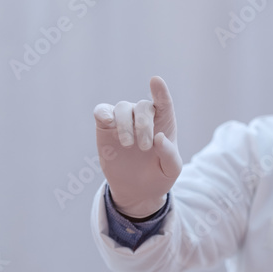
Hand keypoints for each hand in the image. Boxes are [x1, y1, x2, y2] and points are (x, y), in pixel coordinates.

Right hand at [93, 76, 181, 217]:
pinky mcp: (105, 127)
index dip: (160, 91)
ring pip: (122, 107)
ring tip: (127, 144)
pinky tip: (106, 120)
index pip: (163, 102)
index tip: (156, 81)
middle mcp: (143, 117)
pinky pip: (102, 111)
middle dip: (143, 125)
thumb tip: (159, 138)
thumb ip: (169, 155)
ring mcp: (124, 120)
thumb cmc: (159, 175)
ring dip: (125, 124)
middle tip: (144, 147)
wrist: (137, 190)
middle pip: (142, 106)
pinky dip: (103, 112)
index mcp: (164, 122)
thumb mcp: (171, 170)